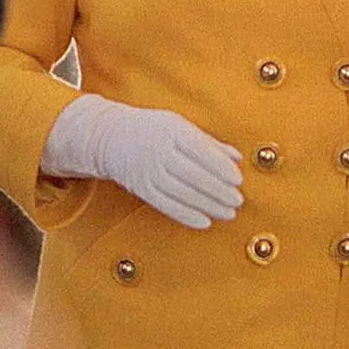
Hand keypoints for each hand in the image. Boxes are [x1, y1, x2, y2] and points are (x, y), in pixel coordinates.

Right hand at [42, 93, 242, 228]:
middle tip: (238, 201)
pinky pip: (165, 205)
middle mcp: (158, 151)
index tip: (238, 180)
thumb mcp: (179, 126)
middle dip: (219, 191)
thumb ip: (208, 142)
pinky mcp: (140, 187)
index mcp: (172, 131)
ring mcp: (148, 170)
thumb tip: (237, 158)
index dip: (221, 168)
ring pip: (182, 193)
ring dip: (208, 206)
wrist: (110, 136)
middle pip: (193, 175)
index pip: (201, 151)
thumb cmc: (153, 129)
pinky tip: (205, 222)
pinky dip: (186, 215)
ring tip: (228, 213)